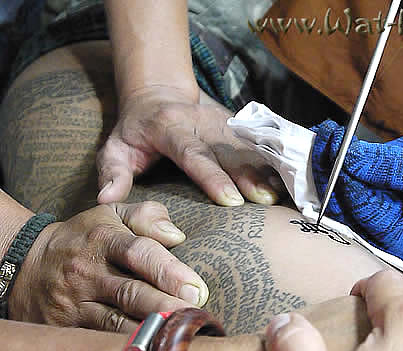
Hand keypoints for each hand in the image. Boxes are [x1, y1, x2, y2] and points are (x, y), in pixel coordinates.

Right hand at [8, 201, 208, 332]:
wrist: (26, 262)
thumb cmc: (85, 236)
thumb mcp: (112, 214)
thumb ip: (147, 216)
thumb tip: (176, 234)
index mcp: (105, 239)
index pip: (139, 253)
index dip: (168, 271)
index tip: (196, 287)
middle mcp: (89, 271)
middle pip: (131, 292)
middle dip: (165, 305)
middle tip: (193, 313)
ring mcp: (74, 301)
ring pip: (116, 320)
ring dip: (149, 327)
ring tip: (177, 332)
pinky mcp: (65, 325)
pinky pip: (99, 336)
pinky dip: (125, 340)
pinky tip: (149, 343)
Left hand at [96, 86, 280, 205]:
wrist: (161, 95)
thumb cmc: (136, 130)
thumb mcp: (115, 147)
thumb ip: (112, 172)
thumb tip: (106, 200)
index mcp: (171, 128)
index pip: (194, 154)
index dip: (213, 176)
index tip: (230, 200)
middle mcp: (202, 123)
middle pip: (229, 150)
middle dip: (250, 175)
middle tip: (266, 200)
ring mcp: (224, 122)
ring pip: (250, 146)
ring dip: (269, 168)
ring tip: (285, 193)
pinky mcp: (238, 125)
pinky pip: (260, 144)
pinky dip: (277, 160)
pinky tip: (293, 179)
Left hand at [311, 119, 402, 259]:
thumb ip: (390, 167)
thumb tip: (347, 157)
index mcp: (401, 238)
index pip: (362, 209)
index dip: (345, 178)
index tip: (334, 145)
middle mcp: (384, 231)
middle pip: (344, 203)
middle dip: (330, 169)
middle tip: (324, 134)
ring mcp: (377, 211)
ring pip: (341, 190)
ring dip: (329, 160)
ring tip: (326, 131)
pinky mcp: (375, 191)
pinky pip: (351, 176)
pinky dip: (340, 157)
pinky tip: (332, 136)